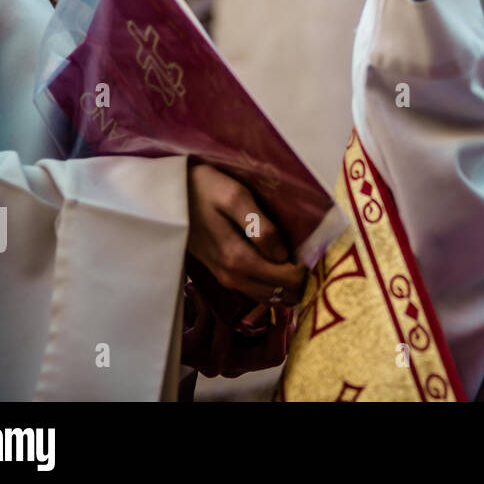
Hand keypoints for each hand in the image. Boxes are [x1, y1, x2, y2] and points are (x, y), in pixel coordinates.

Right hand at [185, 161, 306, 304]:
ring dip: (285, 290)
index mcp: (237, 258)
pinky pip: (250, 289)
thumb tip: (281, 254)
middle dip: (298, 286)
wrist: (167, 193)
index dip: (304, 273)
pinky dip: (269, 288)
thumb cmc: (204, 188)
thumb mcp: (235, 196)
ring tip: (303, 275)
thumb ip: (260, 227)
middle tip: (315, 269)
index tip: (316, 259)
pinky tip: (280, 274)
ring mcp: (222, 276)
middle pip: (275, 293)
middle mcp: (230, 274)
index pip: (283, 279)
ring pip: (263, 296)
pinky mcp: (218, 271)